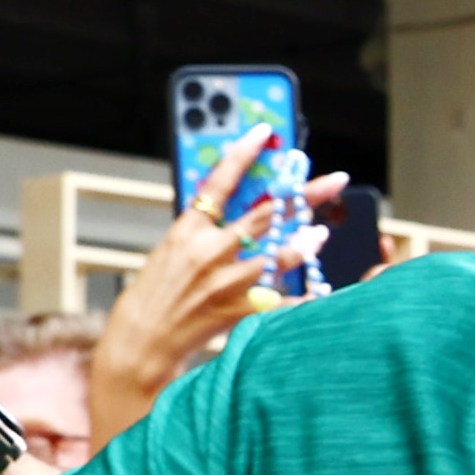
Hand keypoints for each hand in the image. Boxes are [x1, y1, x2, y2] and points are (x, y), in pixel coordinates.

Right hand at [88, 129, 328, 443]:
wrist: (140, 341)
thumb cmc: (152, 296)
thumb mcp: (170, 250)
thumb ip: (203, 229)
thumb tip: (235, 208)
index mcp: (187, 230)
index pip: (219, 181)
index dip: (243, 154)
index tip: (266, 133)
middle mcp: (208, 251)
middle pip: (266, 215)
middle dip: (304, 195)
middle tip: (333, 181)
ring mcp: (225, 282)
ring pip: (279, 255)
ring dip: (305, 243)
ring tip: (321, 233)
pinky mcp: (237, 310)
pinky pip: (281, 301)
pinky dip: (303, 296)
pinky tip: (320, 289)